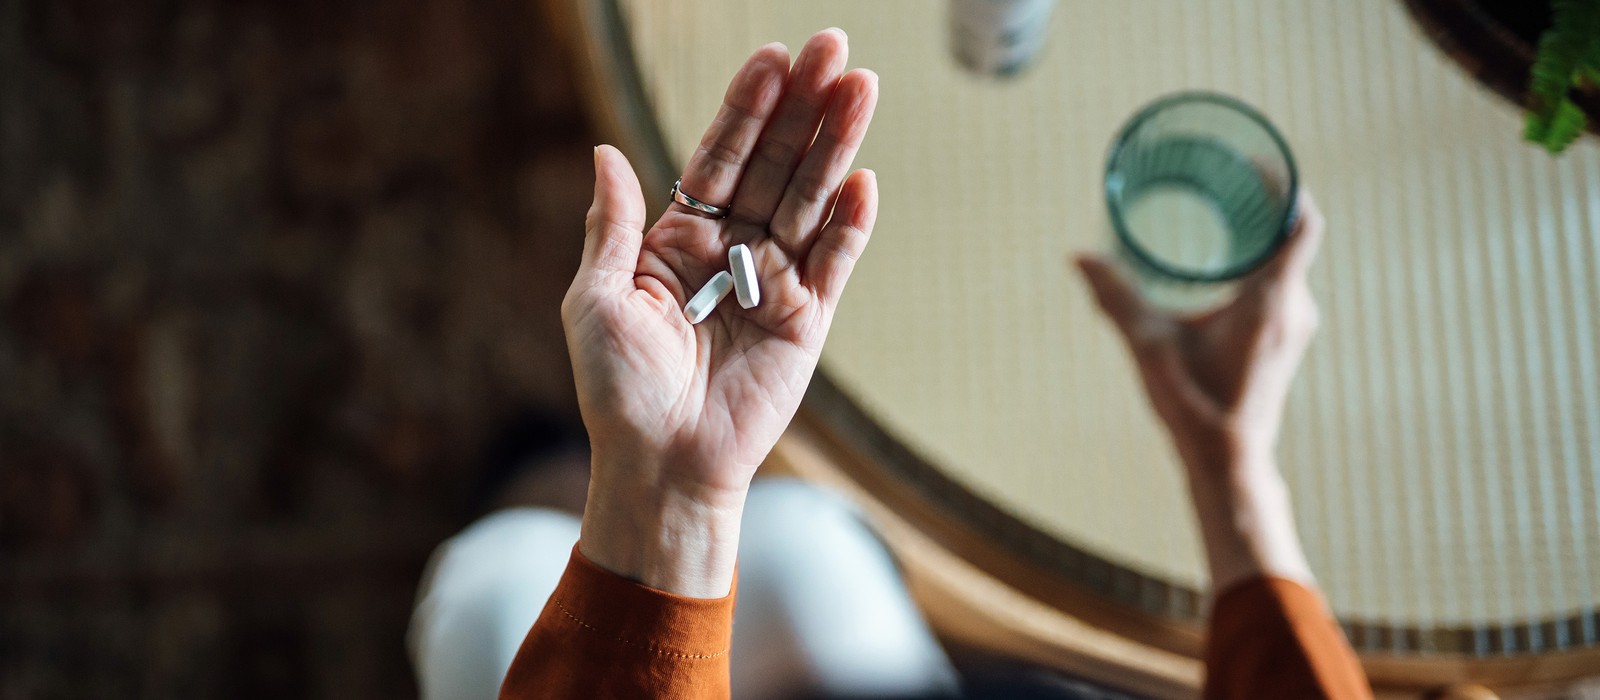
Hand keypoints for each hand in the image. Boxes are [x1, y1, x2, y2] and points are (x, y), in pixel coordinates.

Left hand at [562, 29, 878, 595]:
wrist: (660, 464)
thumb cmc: (618, 390)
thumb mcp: (594, 300)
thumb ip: (613, 226)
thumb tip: (608, 152)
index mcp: (678, 240)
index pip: (719, 157)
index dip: (746, 108)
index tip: (772, 57)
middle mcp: (730, 252)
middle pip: (774, 164)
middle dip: (804, 107)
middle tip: (835, 49)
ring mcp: (772, 283)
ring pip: (809, 200)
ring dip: (836, 146)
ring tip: (861, 88)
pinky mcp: (806, 322)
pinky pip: (833, 263)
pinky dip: (849, 223)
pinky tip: (864, 180)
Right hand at [1076, 191, 1325, 588]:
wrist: (1229, 462)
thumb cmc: (1194, 407)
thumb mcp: (1149, 347)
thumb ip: (1115, 298)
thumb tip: (1078, 256)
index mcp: (1271, 301)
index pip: (1300, 222)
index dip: (1284, 184)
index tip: (1254, 162)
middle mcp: (1294, 308)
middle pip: (1293, 234)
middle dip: (1263, 201)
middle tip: (1226, 176)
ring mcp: (1295, 325)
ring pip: (1288, 260)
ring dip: (1262, 232)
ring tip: (1224, 208)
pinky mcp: (1285, 340)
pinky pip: (1282, 282)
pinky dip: (1260, 260)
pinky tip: (1227, 259)